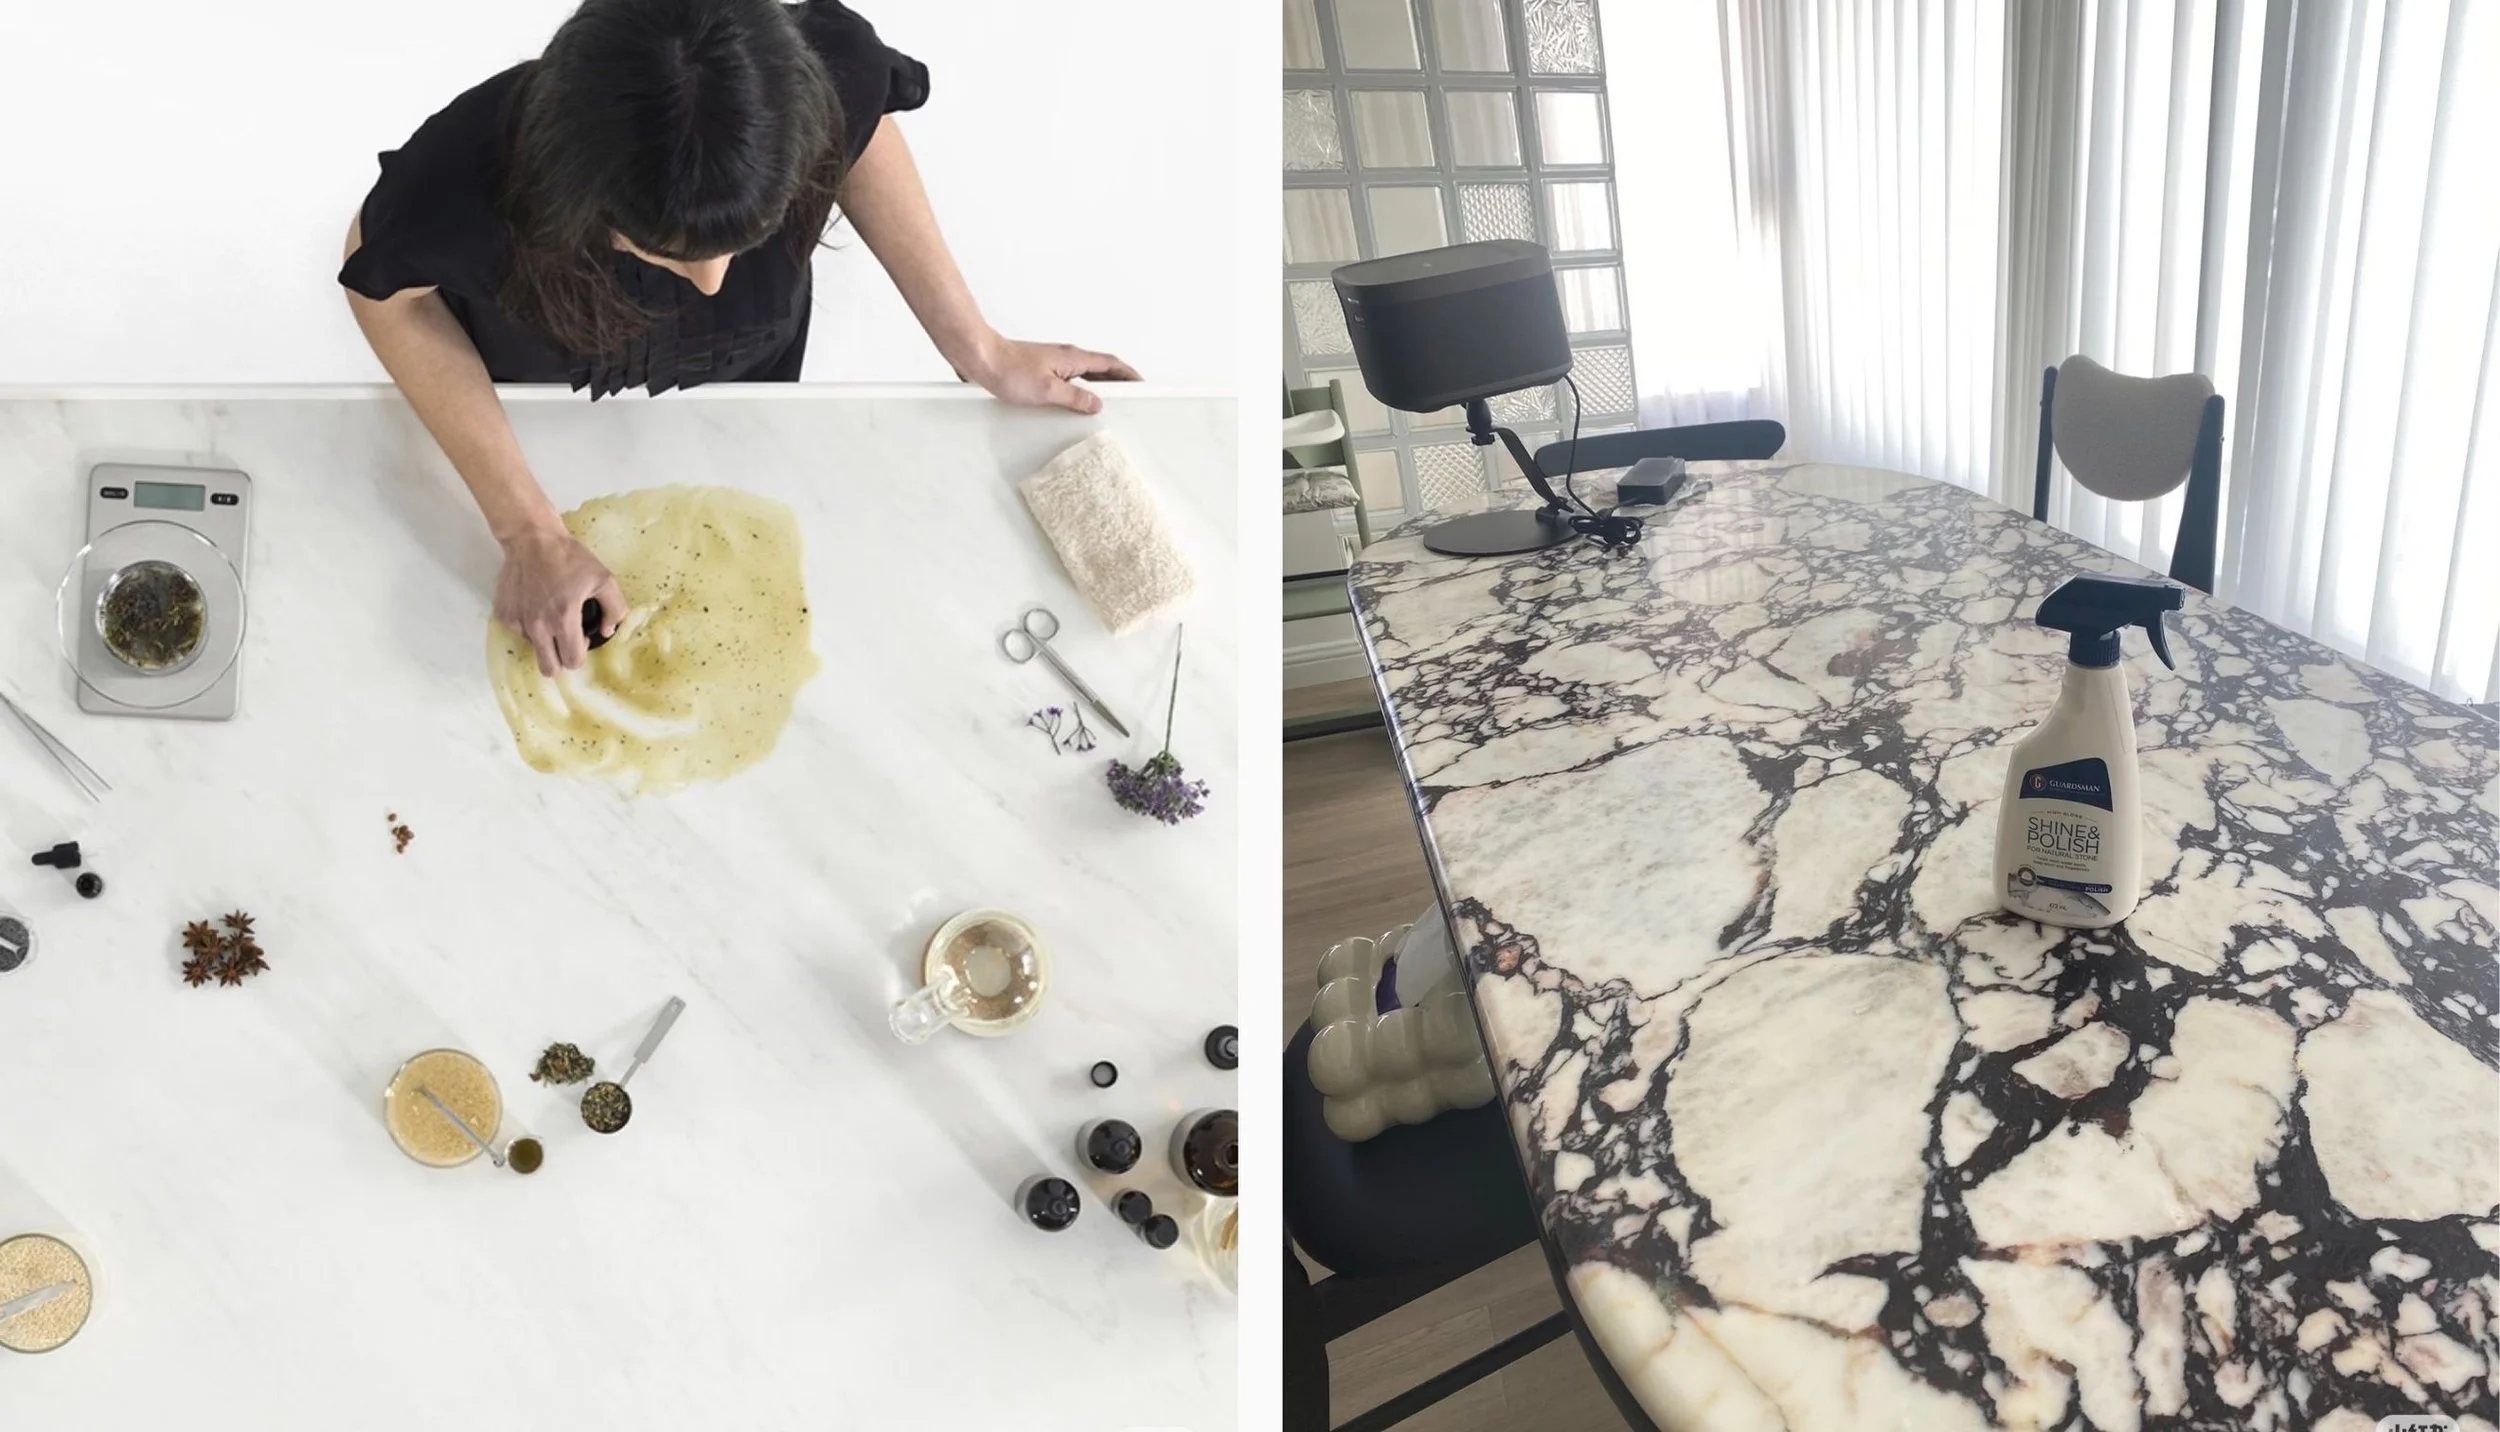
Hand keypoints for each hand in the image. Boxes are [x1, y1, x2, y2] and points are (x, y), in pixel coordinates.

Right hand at [495, 519, 627, 675]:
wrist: (532, 539)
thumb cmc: (569, 558)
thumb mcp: (603, 579)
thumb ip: (614, 609)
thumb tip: (606, 631)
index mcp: (563, 618)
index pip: (572, 661)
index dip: (581, 653)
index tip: (582, 636)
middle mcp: (537, 625)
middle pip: (548, 669)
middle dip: (561, 660)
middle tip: (566, 639)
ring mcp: (517, 620)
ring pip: (534, 649)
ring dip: (545, 640)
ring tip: (550, 613)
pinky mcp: (504, 614)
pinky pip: (519, 632)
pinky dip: (529, 625)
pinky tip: (535, 604)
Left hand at [962, 335, 1140, 414]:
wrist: (981, 358)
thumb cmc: (1009, 370)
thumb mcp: (1047, 390)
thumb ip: (1075, 398)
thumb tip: (1097, 404)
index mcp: (1073, 358)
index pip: (1111, 364)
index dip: (1129, 375)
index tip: (1142, 385)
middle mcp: (1066, 357)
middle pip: (1101, 369)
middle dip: (1118, 382)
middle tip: (1129, 399)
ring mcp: (1054, 363)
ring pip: (1085, 375)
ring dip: (1098, 388)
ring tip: (1106, 406)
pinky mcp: (1041, 370)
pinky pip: (1069, 380)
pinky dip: (1079, 390)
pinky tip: (1074, 404)